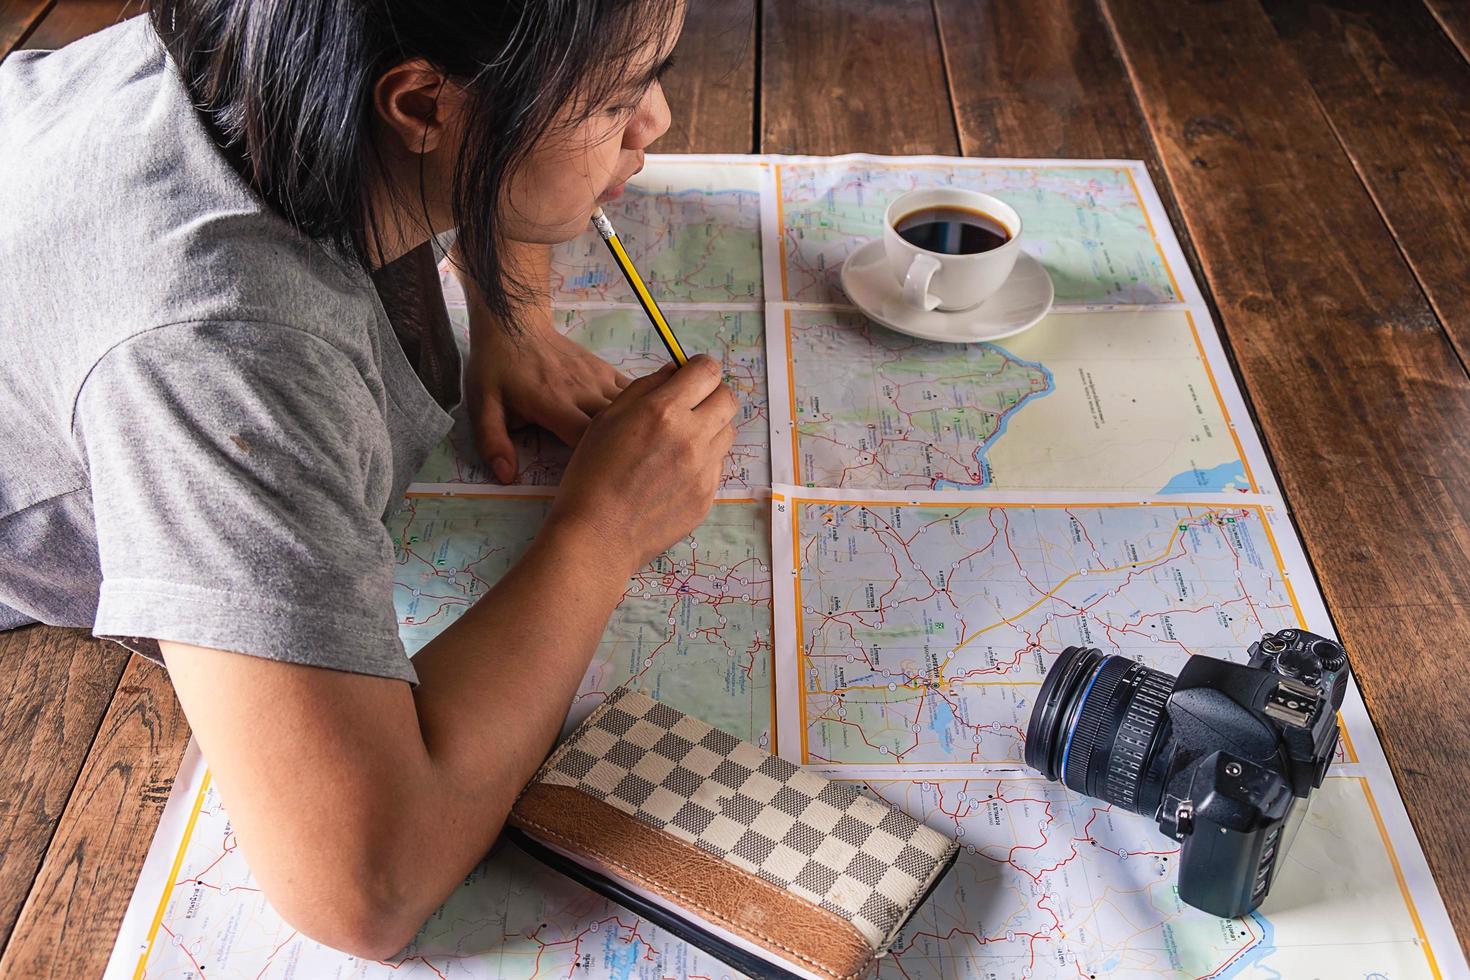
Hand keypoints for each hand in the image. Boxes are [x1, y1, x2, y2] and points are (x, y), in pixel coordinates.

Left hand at [465, 314, 630, 483]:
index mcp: (553, 403)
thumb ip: (493, 442)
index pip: (586, 438)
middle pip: (617, 425)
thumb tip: (507, 476)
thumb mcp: (482, 405)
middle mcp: (581, 390)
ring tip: (642, 450)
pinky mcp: (604, 369)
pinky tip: (642, 424)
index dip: (594, 461)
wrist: (514, 323)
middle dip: (623, 449)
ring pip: (632, 407)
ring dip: (636, 429)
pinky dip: (641, 408)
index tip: (593, 475)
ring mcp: (597, 377)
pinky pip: (633, 390)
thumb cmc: (497, 368)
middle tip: (623, 469)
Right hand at [547, 354, 736, 574]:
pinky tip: (675, 472)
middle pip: (728, 399)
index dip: (699, 368)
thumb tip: (675, 372)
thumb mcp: (607, 419)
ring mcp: (703, 469)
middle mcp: (691, 437)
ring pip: (727, 432)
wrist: (597, 535)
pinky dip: (703, 460)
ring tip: (681, 441)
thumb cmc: (592, 474)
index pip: (708, 371)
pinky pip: (717, 465)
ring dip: (710, 428)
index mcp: (663, 411)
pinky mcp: (707, 495)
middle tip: (691, 405)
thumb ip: (645, 388)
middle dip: (711, 395)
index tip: (691, 375)